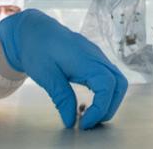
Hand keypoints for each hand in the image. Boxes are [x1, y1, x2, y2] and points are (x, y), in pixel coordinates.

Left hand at [0, 9, 127, 128]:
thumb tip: (71, 120)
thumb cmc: (37, 48)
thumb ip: (62, 98)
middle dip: (109, 108)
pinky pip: (108, 78)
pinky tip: (85, 102)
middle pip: (119, 84)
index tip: (84, 123)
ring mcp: (97, 57)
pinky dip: (103, 94)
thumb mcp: (46, 75)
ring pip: (117, 81)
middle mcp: (96, 57)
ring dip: (107, 101)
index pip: (108, 86)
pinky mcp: (93, 60)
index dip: (100, 108)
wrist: (34, 30)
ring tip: (88, 115)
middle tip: (88, 122)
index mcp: (85, 59)